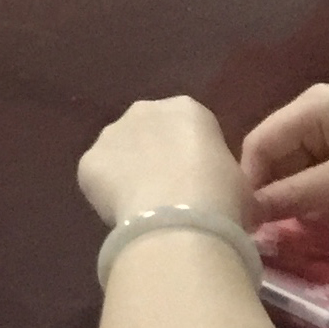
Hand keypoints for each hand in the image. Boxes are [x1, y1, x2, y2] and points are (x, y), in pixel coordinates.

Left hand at [80, 97, 250, 227]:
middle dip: (155, 159)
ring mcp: (110, 134)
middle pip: (147, 133)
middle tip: (170, 195)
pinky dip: (109, 197)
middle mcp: (143, 111)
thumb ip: (224, 178)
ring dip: (129, 176)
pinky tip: (128, 216)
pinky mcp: (88, 161)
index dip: (192, 157)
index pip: (188, 127)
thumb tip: (221, 196)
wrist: (179, 218)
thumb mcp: (241, 185)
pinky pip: (99, 180)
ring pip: (119, 155)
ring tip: (148, 210)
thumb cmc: (221, 197)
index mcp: (186, 109)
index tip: (199, 183)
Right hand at [241, 85, 328, 222]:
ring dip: (313, 196)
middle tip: (305, 228)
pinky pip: (326, 166)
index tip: (255, 222)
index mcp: (309, 108)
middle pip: (280, 155)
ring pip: (304, 165)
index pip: (259, 144)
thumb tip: (249, 211)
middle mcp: (316, 110)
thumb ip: (297, 194)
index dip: (252, 182)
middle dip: (289, 193)